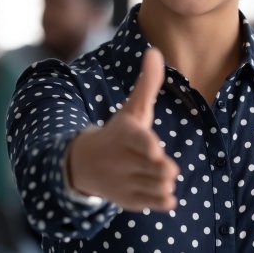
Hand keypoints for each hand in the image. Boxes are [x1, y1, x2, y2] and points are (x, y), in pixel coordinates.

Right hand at [67, 48, 179, 210]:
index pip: (136, 140)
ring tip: (166, 178)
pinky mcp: (127, 199)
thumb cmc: (118, 132)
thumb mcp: (132, 108)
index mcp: (124, 135)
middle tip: (168, 169)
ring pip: (152, 185)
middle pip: (150, 167)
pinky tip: (168, 197)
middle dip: (161, 169)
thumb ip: (147, 84)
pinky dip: (160, 202)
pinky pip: (148, 203)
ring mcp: (123, 181)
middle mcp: (121, 159)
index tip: (157, 151)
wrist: (85, 163)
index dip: (147, 146)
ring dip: (162, 184)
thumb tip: (155, 51)